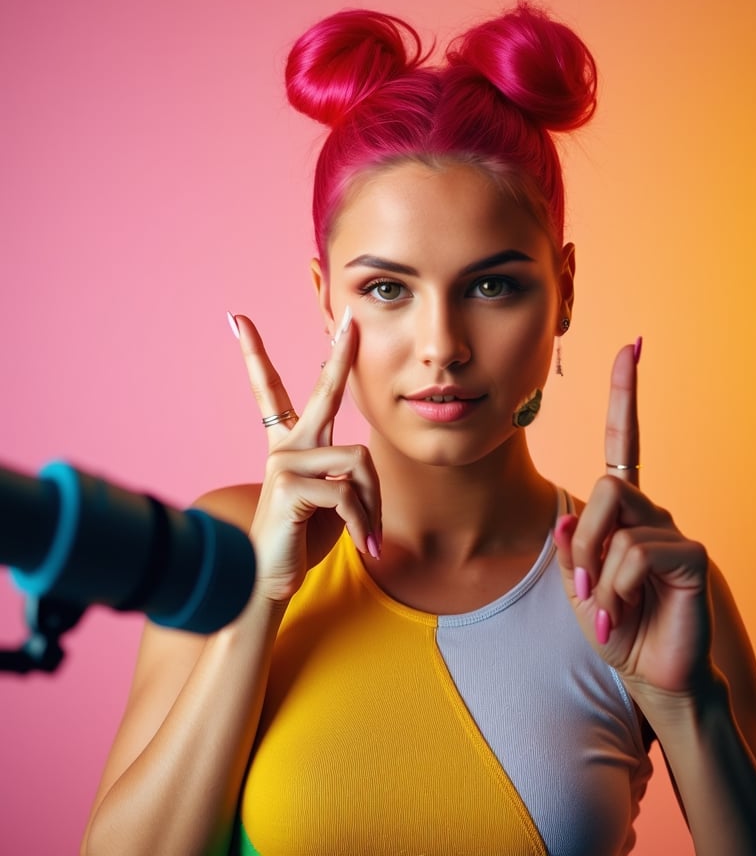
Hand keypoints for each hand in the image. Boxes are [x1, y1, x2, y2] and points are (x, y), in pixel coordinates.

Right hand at [231, 311, 380, 602]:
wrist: (267, 581)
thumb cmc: (299, 539)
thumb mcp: (329, 501)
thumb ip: (344, 477)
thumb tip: (363, 466)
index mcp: (289, 445)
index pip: (271, 392)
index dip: (255, 355)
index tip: (239, 320)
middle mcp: (285, 446)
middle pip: (321, 391)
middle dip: (338, 353)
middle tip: (348, 317)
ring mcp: (285, 462)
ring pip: (359, 462)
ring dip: (373, 503)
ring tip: (368, 534)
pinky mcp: (291, 485)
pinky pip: (348, 493)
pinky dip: (363, 521)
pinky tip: (361, 542)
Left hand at [553, 341, 712, 700]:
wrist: (650, 674)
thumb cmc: (616, 625)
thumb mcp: (578, 583)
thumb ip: (571, 546)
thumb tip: (568, 513)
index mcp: (624, 512)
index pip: (624, 443)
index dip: (626, 396)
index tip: (632, 346)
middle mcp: (651, 513)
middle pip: (604, 486)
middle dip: (581, 538)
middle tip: (581, 582)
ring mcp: (673, 532)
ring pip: (616, 518)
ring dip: (595, 568)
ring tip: (605, 606)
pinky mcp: (692, 558)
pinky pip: (637, 551)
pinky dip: (616, 585)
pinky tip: (624, 612)